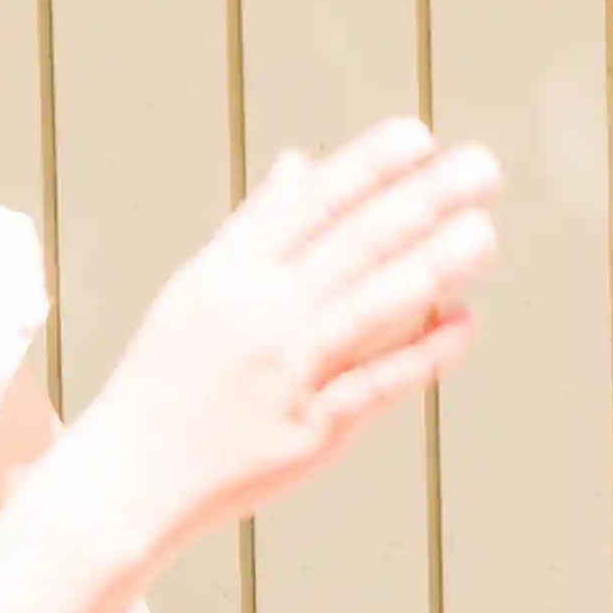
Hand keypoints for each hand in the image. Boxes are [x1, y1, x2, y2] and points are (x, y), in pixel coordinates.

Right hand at [84, 121, 498, 558]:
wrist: (127, 477)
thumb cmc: (167, 378)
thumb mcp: (196, 289)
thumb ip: (255, 227)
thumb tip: (301, 162)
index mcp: (227, 275)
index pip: (307, 207)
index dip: (366, 168)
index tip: (418, 136)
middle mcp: (257, 317)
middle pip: (349, 247)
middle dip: (420, 203)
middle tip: (482, 168)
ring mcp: (283, 374)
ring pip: (367, 309)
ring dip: (430, 269)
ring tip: (485, 234)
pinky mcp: (306, 431)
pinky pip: (373, 385)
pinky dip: (420, 354)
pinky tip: (464, 321)